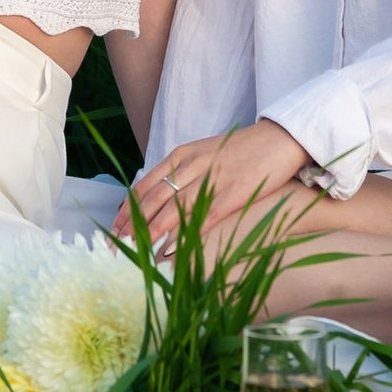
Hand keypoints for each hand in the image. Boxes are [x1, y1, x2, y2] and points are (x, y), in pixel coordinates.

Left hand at [119, 118, 311, 249]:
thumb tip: (160, 198)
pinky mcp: (232, 194)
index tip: (112, 229)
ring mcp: (211, 179)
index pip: (144, 184)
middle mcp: (191, 165)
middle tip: (115, 246)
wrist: (279, 140)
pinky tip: (170, 250)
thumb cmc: (241, 151)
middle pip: (153, 198)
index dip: (126, 209)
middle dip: (131, 225)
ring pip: (173, 208)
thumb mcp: (204, 153)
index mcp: (182, 155)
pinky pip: (202, 217)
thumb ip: (182, 172)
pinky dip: (184, 235)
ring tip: (136, 252)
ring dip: (152, 232)